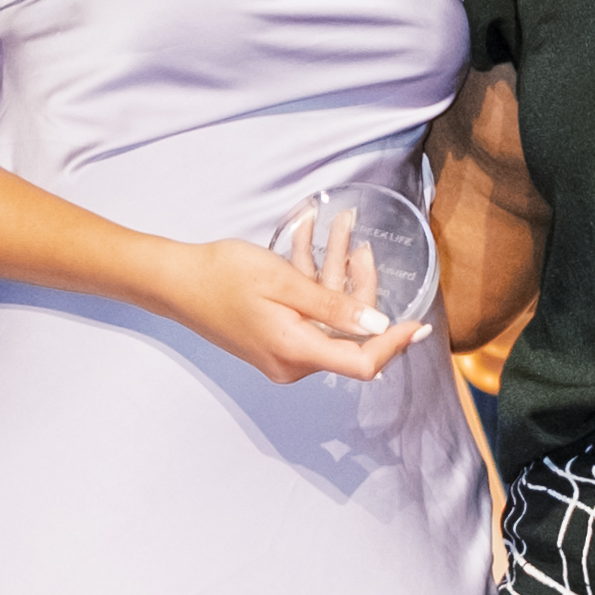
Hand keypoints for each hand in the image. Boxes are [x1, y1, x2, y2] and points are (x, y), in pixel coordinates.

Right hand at [174, 215, 427, 388]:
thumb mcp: (283, 282)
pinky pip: (308, 321)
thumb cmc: (222, 275)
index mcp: (296, 351)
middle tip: (363, 246)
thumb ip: (333, 307)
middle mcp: (291, 363)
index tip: (419, 324)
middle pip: (348, 338)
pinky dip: (315, 288)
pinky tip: (312, 248)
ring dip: (336, 280)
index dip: (395, 345)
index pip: (363, 363)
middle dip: (361, 289)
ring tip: (341, 231)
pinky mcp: (273, 344)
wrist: (175, 282)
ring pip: (328, 323)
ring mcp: (281, 356)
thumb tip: (377, 326)